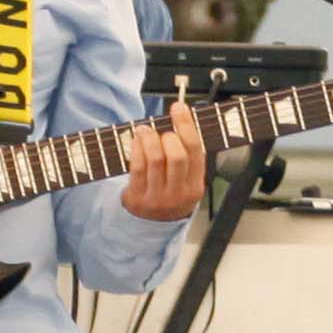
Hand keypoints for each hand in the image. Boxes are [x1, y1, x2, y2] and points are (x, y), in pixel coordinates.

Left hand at [118, 99, 208, 221]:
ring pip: (156, 160)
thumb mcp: (185, 180)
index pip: (196, 151)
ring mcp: (158, 196)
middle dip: (169, 136)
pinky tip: (135, 140)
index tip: (179, 108)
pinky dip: (136, 149)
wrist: (152, 224)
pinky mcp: (137, 198)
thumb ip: (186, 156)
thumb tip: (180, 120)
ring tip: (144, 129)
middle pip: (178, 156)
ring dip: (149, 139)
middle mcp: (179, 192)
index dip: (187, 126)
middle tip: (162, 129)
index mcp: (196, 184)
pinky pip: (137, 168)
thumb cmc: (169, 192)